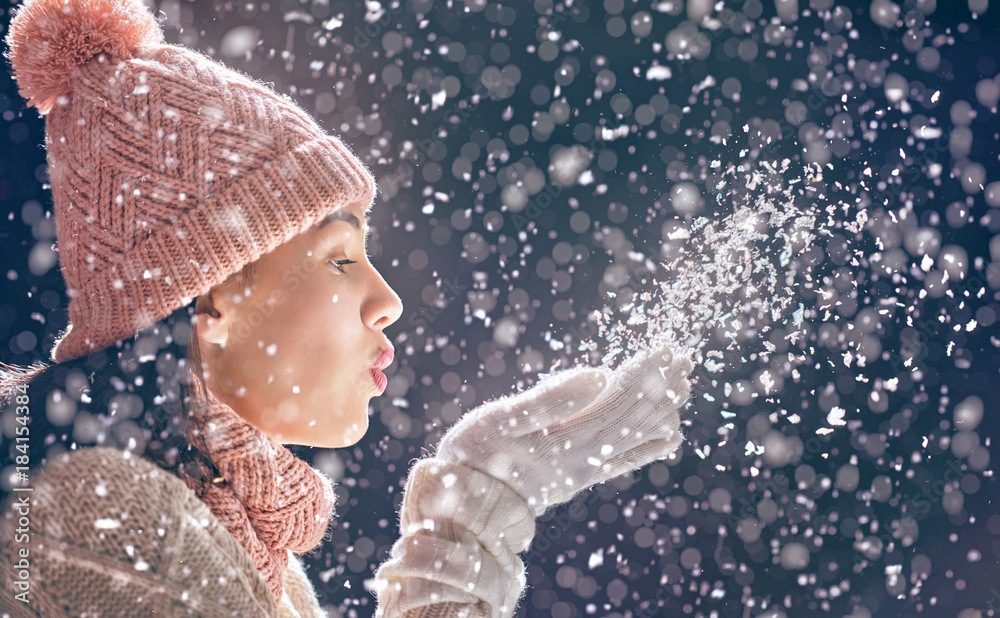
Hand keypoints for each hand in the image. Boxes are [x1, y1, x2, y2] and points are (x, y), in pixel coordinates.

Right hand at [435, 345, 691, 515]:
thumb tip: (599, 374)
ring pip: (637, 437)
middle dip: (661, 384)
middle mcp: (585, 457)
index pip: (619, 399)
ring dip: (663, 407)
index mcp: (568, 438)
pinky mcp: (581, 477)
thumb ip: (550, 398)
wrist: (465, 512)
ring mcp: (586, 469)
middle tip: (685, 355)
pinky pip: (628, 461)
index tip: (663, 346)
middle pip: (636, 416)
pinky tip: (670, 433)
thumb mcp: (501, 420)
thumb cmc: (474, 457)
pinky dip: (653, 443)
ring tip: (684, 383)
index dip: (643, 372)